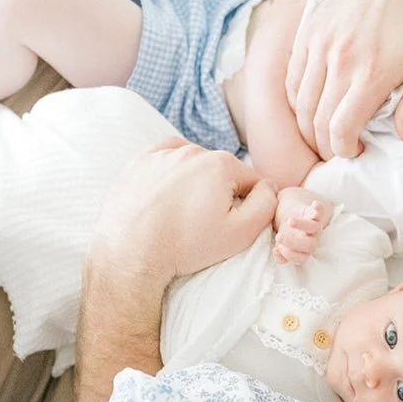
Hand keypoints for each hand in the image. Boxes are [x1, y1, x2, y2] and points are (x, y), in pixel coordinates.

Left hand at [90, 140, 278, 289]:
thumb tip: (271, 188)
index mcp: (221, 164)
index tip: (235, 223)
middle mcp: (192, 150)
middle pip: (220, 171)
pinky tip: (169, 196)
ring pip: (192, 165)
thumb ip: (265, 206)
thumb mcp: (240, 234)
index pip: (250, 179)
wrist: (132, 251)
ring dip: (195, 184)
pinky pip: (164, 162)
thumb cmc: (187, 245)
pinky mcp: (138, 162)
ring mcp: (162, 154)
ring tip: (184, 215)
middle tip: (207, 224)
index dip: (250, 203)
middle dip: (220, 193)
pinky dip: (170, 175)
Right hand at [273, 189, 333, 264]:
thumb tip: (276, 252)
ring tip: (289, 221)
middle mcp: (312, 240)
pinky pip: (320, 211)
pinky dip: (319, 208)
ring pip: (314, 228)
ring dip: (302, 225)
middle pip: (309, 246)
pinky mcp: (314, 213)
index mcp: (304, 251)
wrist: (292, 214)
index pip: (301, 258)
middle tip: (278, 237)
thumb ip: (279, 253)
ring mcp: (315, 227)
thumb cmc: (286, 233)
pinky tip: (315, 204)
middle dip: (293, 243)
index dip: (289, 255)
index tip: (278, 247)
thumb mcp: (281, 244)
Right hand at [285, 0, 402, 159]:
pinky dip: (297, 100)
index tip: (354, 151)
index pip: (340, 128)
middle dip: (324, 145)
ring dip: (307, 127)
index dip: (342, 150)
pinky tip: (313, 107)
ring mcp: (320, 43)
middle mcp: (340, 58)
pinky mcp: (309, 32)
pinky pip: (292, 77)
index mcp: (371, 72)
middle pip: (316, 121)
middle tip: (338, 150)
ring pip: (300, 102)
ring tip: (324, 133)